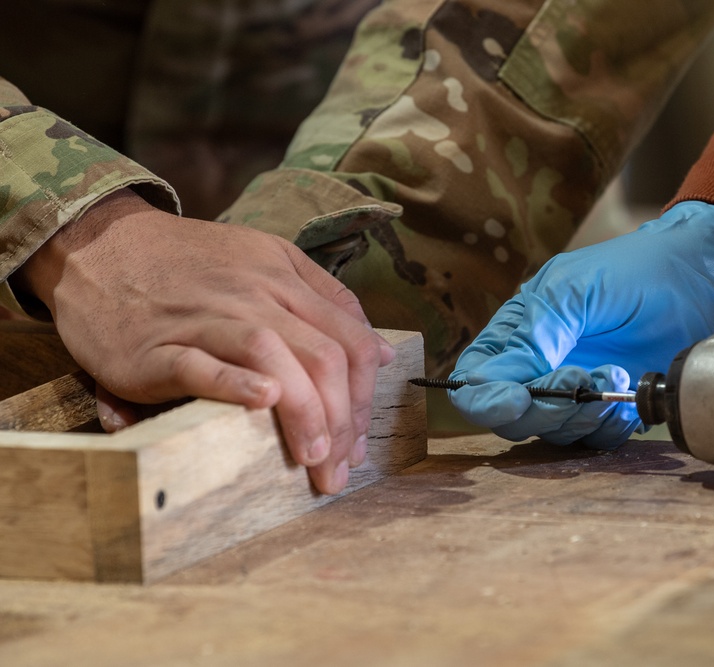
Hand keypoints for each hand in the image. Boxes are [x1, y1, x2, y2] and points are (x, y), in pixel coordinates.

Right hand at [14, 189, 395, 493]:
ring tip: (313, 458)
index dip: (365, 395)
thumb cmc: (188, 264)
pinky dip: (234, 384)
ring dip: (304, 412)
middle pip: (323, 355)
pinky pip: (200, 362)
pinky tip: (263, 404)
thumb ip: (326, 300)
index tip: (358, 439)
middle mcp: (254, 293)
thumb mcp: (266, 260)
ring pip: (273, 356)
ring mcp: (206, 316)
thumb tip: (383, 353)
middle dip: (342, 419)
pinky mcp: (156, 344)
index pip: (352, 338)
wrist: (99, 245)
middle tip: (339, 466)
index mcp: (285, 276)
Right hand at [449, 201, 713, 447]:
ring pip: (552, 434)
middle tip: (581, 380)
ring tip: (615, 377)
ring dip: (581, 416)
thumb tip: (499, 381)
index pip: (477, 380)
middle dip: (543, 409)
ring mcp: (576, 393)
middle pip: (511, 418)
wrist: (706, 277)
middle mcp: (539, 367)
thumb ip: (537, 331)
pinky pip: (594, 440)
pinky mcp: (613, 412)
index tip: (516, 400)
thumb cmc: (637, 269)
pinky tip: (629, 398)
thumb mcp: (577, 288)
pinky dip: (608, 428)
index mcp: (517, 332)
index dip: (486, 399)